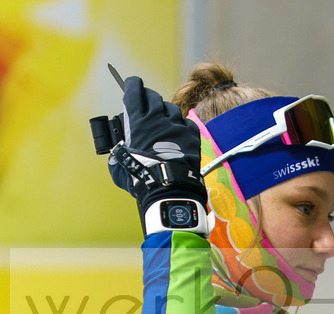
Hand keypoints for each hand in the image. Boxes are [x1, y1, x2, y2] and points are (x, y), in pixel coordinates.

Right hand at [107, 76, 205, 211]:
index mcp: (137, 121)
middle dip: (148, 97)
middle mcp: (157, 118)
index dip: (133, 85)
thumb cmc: (141, 177)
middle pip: (153, 96)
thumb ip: (119, 148)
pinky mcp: (192, 134)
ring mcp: (176, 124)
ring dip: (166, 112)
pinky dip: (182, 126)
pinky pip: (186, 122)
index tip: (133, 84)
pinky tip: (178, 135)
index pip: (134, 91)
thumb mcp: (119, 161)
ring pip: (171, 108)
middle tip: (147, 103)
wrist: (168, 186)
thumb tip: (119, 148)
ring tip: (163, 124)